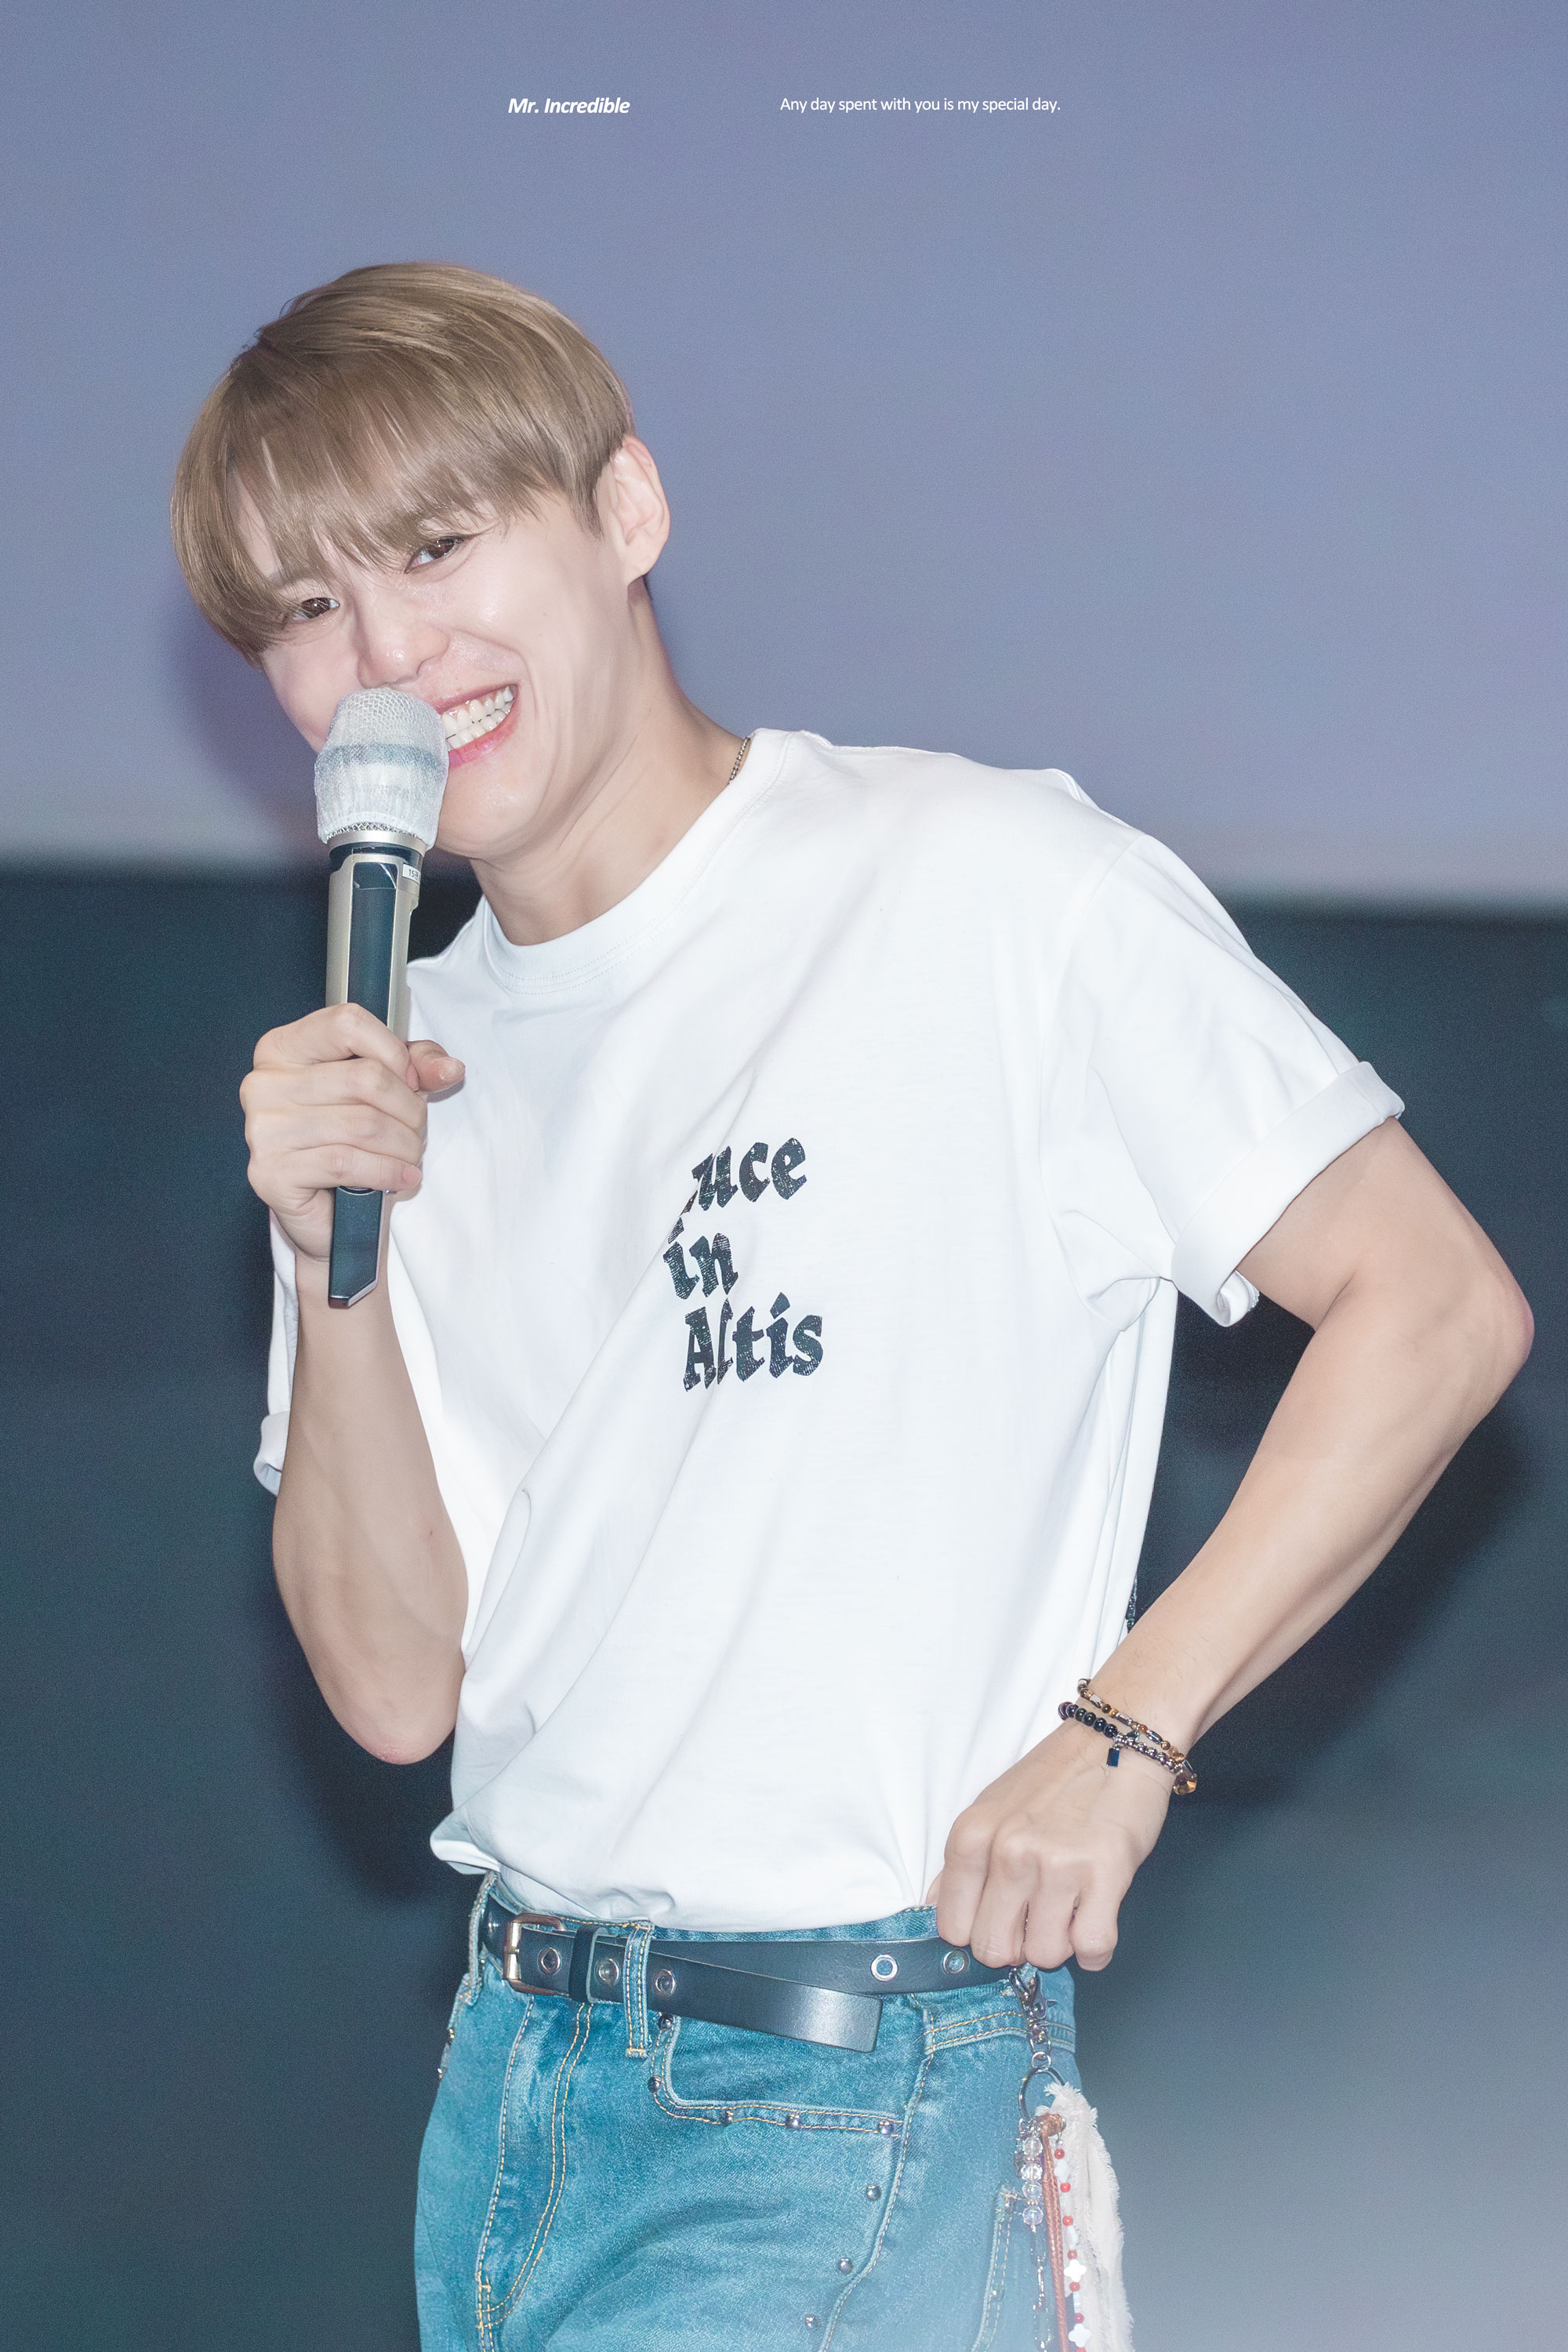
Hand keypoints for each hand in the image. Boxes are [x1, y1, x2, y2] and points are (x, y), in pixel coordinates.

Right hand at [239, 1005, 463, 1264]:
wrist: (326, 1215)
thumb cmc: (350, 1142)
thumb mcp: (385, 1090)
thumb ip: (415, 1066)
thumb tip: (449, 1068)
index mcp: (283, 1049)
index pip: (347, 1023)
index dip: (394, 1053)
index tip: (412, 1082)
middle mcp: (263, 1083)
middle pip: (364, 1078)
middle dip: (408, 1109)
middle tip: (417, 1131)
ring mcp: (262, 1129)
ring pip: (362, 1123)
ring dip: (404, 1145)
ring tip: (411, 1156)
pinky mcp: (270, 1172)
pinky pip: (346, 1163)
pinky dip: (387, 1171)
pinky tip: (403, 1178)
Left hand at [929, 1721, 1171, 1971]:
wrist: (1116, 1739)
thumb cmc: (1054, 1778)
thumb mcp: (991, 1809)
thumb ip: (963, 1863)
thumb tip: (937, 1911)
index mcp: (972, 1836)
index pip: (953, 1928)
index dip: (978, 1932)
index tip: (1000, 1920)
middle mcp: (1008, 1852)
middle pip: (995, 1949)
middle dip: (1017, 1945)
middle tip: (1037, 1918)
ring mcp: (1056, 1865)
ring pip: (1045, 1954)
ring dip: (1060, 1943)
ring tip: (1070, 1909)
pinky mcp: (1106, 1875)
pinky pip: (1092, 1948)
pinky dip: (1095, 1949)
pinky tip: (1096, 1919)